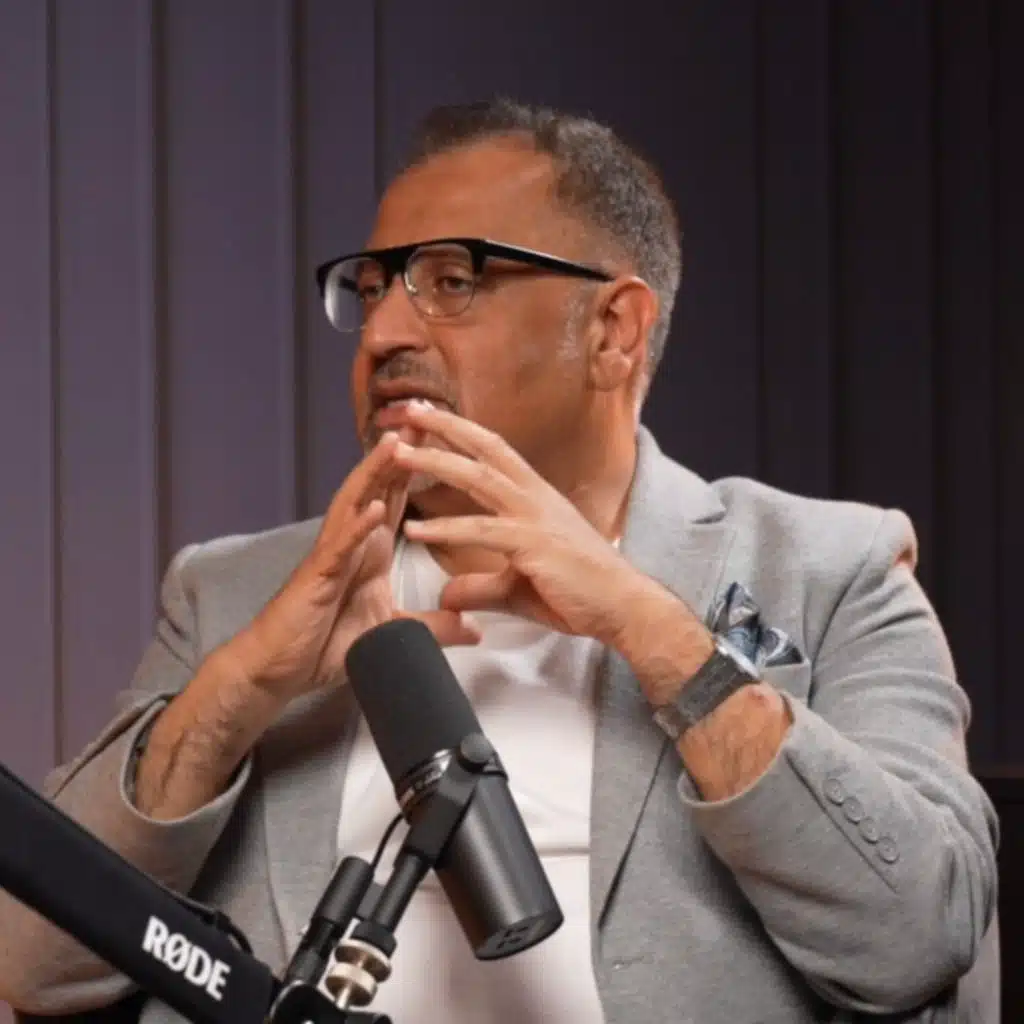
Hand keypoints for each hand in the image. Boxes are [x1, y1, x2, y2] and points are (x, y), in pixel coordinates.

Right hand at [224, 429, 479, 704]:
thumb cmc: (327, 644)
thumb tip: (474, 628)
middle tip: (426, 413)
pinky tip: (374, 509)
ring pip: (355, 503)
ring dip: (375, 473)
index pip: (399, 496)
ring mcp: (333, 554)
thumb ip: (435, 628)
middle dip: (401, 450)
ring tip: (398, 443)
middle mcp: (352, 541)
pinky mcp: (317, 576)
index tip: (446, 434)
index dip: (419, 465)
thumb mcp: (393, 633)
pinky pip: (338, 547)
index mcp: (371, 547)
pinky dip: (356, 527)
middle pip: (379, 485)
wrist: (280, 671)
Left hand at [389, 404, 653, 644]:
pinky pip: (482, 530)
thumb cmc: (579, 593)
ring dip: (435, 462)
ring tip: (397, 454)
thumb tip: (448, 595)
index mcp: (536, 497)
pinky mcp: (534, 545)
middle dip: (445, 427)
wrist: (624, 608)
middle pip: (484, 450)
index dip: (462, 432)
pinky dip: (446, 529)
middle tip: (408, 410)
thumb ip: (480, 587)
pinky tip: (414, 531)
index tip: (431, 416)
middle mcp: (535, 498)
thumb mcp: (517, 588)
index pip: (494, 453)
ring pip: (478, 478)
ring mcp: (535, 518)